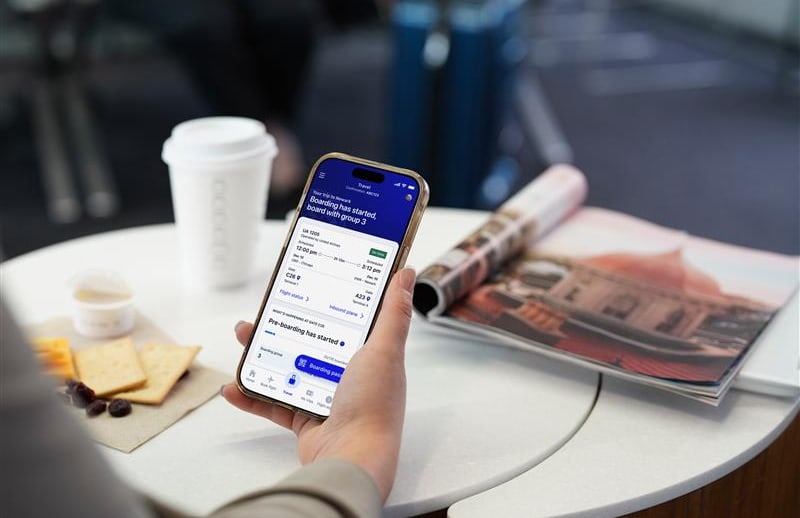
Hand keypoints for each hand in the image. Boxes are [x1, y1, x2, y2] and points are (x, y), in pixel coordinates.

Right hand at [221, 268, 415, 500]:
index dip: (332, 300)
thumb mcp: (384, 349)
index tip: (312, 281)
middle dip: (287, 323)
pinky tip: (235, 385)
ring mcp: (327, 398)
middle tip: (267, 308)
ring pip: (290, 367)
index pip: (351, 319)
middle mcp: (351, 376)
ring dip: (264, 353)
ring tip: (245, 336)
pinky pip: (274, 403)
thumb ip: (392, 312)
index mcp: (372, 356)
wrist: (352, 459)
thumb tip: (405, 273)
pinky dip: (253, 395)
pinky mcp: (306, 420)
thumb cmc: (373, 406)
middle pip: (314, 341)